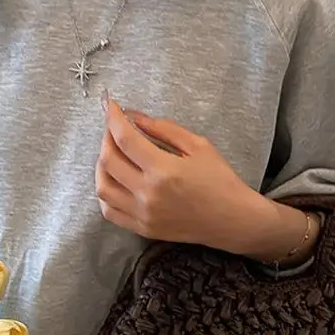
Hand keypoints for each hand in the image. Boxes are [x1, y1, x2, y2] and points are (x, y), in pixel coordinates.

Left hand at [96, 101, 285, 255]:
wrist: (232, 220)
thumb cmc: (220, 181)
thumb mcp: (198, 146)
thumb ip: (164, 129)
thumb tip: (134, 117)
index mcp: (164, 171)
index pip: (125, 138)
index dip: (113, 117)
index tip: (111, 105)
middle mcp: (148, 194)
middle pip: (108, 161)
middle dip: (106, 138)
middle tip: (114, 128)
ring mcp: (143, 214)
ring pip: (103, 187)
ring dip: (101, 166)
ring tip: (111, 154)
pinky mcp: (143, 228)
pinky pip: (110, 211)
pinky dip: (105, 194)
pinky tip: (114, 180)